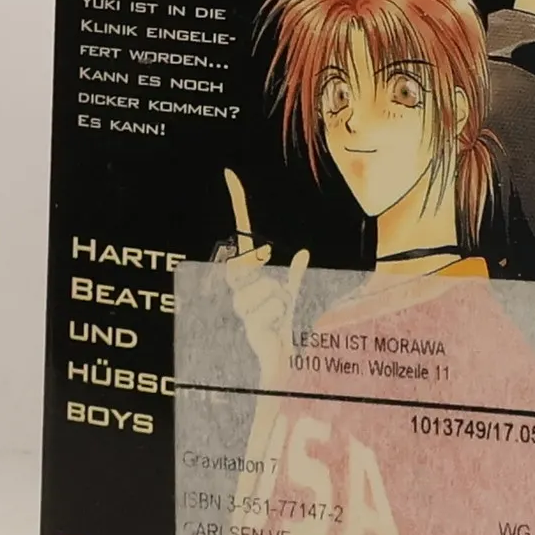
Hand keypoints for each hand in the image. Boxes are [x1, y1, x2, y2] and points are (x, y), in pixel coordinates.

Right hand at [222, 167, 306, 384]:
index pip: (240, 235)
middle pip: (249, 265)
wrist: (278, 359)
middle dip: (264, 275)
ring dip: (280, 303)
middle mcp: (238, 286)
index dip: (238, 204)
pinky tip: (273, 327)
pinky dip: (281, 315)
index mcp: (247, 275)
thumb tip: (301, 253)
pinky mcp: (247, 321)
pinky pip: (274, 305)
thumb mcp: (292, 296)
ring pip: (268, 288)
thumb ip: (295, 276)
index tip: (232, 175)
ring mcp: (239, 303)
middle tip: (272, 293)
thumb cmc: (281, 327)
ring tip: (276, 317)